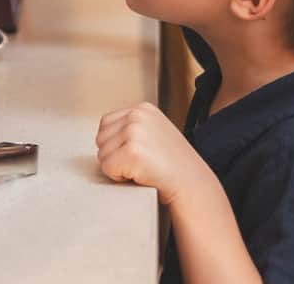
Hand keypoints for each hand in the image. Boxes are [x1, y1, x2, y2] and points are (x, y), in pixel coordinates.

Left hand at [96, 103, 213, 206]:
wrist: (192, 184)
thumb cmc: (173, 165)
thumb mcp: (155, 132)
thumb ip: (132, 128)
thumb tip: (104, 137)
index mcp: (143, 109)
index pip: (106, 123)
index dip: (116, 144)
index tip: (138, 153)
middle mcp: (137, 115)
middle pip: (101, 138)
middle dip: (114, 155)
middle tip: (140, 163)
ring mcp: (134, 132)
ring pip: (102, 155)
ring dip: (117, 167)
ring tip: (142, 168)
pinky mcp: (132, 152)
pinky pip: (108, 168)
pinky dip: (120, 177)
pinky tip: (140, 175)